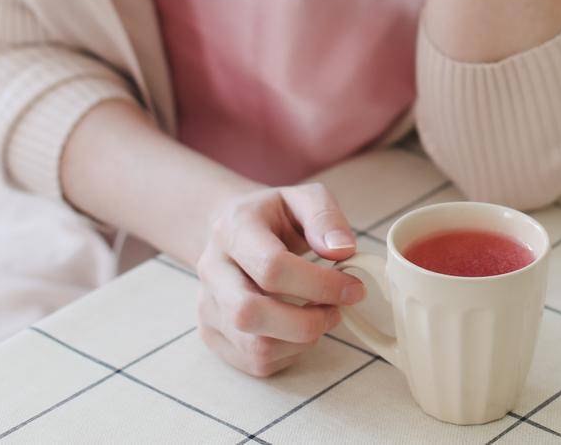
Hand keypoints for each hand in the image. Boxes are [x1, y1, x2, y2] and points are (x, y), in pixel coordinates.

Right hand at [196, 182, 364, 376]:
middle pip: (250, 314)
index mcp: (233, 229)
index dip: (320, 284)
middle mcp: (212, 269)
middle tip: (337, 309)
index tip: (353, 287)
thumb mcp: (303, 199)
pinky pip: (255, 362)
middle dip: (307, 322)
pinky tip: (299, 329)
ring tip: (321, 316)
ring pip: (254, 347)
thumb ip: (325, 217)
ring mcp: (207, 306)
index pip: (271, 267)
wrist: (232, 230)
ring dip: (301, 341)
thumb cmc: (274, 216)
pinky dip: (289, 353)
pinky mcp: (212, 334)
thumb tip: (342, 250)